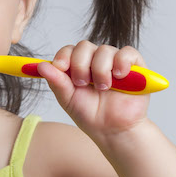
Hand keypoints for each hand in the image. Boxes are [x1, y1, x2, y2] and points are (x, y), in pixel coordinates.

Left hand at [36, 41, 150, 141]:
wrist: (113, 131)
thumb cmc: (90, 116)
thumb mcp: (68, 99)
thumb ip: (56, 81)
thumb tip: (40, 65)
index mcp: (78, 67)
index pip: (69, 50)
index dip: (63, 56)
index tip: (60, 68)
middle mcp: (96, 61)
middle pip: (84, 46)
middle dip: (80, 64)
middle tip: (82, 83)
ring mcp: (115, 62)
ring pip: (104, 50)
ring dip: (101, 70)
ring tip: (103, 88)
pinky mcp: (135, 66)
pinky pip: (127, 53)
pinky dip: (122, 62)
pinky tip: (118, 76)